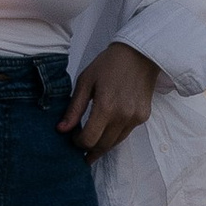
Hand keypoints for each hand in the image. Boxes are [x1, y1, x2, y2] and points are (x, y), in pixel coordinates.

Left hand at [62, 42, 158, 159]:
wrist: (139, 54)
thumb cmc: (109, 64)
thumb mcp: (85, 81)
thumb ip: (74, 108)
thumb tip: (61, 129)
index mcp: (106, 107)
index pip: (89, 139)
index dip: (78, 143)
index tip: (73, 138)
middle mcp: (122, 117)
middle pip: (103, 146)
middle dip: (89, 150)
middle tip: (80, 151)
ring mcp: (135, 118)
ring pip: (115, 143)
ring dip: (102, 146)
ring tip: (91, 147)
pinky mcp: (143, 117)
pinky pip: (126, 133)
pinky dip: (115, 136)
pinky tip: (107, 132)